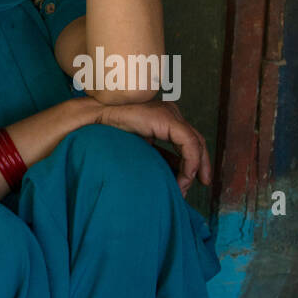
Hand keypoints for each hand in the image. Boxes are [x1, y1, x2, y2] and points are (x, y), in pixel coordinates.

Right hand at [93, 100, 211, 194]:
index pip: (188, 140)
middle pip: (196, 139)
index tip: (194, 179)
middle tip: (204, 182)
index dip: (195, 160)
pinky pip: (188, 141)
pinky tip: (185, 176)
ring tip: (187, 184)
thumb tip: (171, 175)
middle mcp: (170, 113)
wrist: (94, 121)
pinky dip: (190, 161)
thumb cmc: (108, 135)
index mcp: (164, 119)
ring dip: (194, 166)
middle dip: (202, 163)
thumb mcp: (139, 149)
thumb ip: (156, 157)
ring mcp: (169, 113)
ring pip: (195, 141)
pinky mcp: (166, 118)